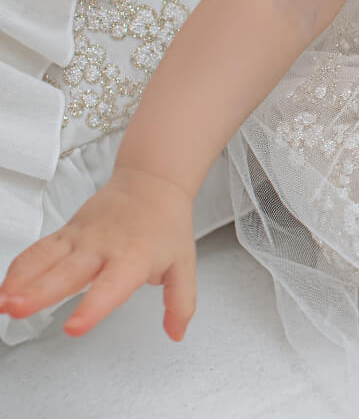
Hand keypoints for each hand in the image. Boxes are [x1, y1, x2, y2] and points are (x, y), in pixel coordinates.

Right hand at [0, 166, 196, 339]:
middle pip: (68, 272)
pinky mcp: (66, 233)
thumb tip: (176, 333)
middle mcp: (103, 248)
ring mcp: (81, 239)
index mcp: (133, 258)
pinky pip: (39, 250)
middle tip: (17, 308)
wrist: (152, 181)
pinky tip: (4, 288)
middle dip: (40, 292)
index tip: (74, 327)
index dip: (93, 307)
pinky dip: (18, 268)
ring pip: (46, 258)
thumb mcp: (183, 263)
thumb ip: (180, 302)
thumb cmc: (165, 224)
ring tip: (2, 301)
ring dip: (20, 279)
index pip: (112, 285)